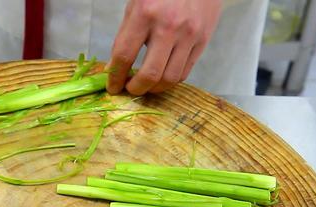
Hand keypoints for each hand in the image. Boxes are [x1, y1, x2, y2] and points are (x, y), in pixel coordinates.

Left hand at [107, 0, 221, 94]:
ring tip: (146, 85)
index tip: (112, 86)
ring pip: (169, 78)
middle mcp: (168, 26)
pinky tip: (162, 75)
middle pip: (150, 74)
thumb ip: (125, 36)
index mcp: (145, 14)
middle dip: (135, 89)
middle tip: (129, 89)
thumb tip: (114, 67)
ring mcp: (189, 35)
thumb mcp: (135, 5)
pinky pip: (185, 71)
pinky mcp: (203, 40)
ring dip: (154, 88)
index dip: (115, 77)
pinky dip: (170, 80)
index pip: (124, 55)